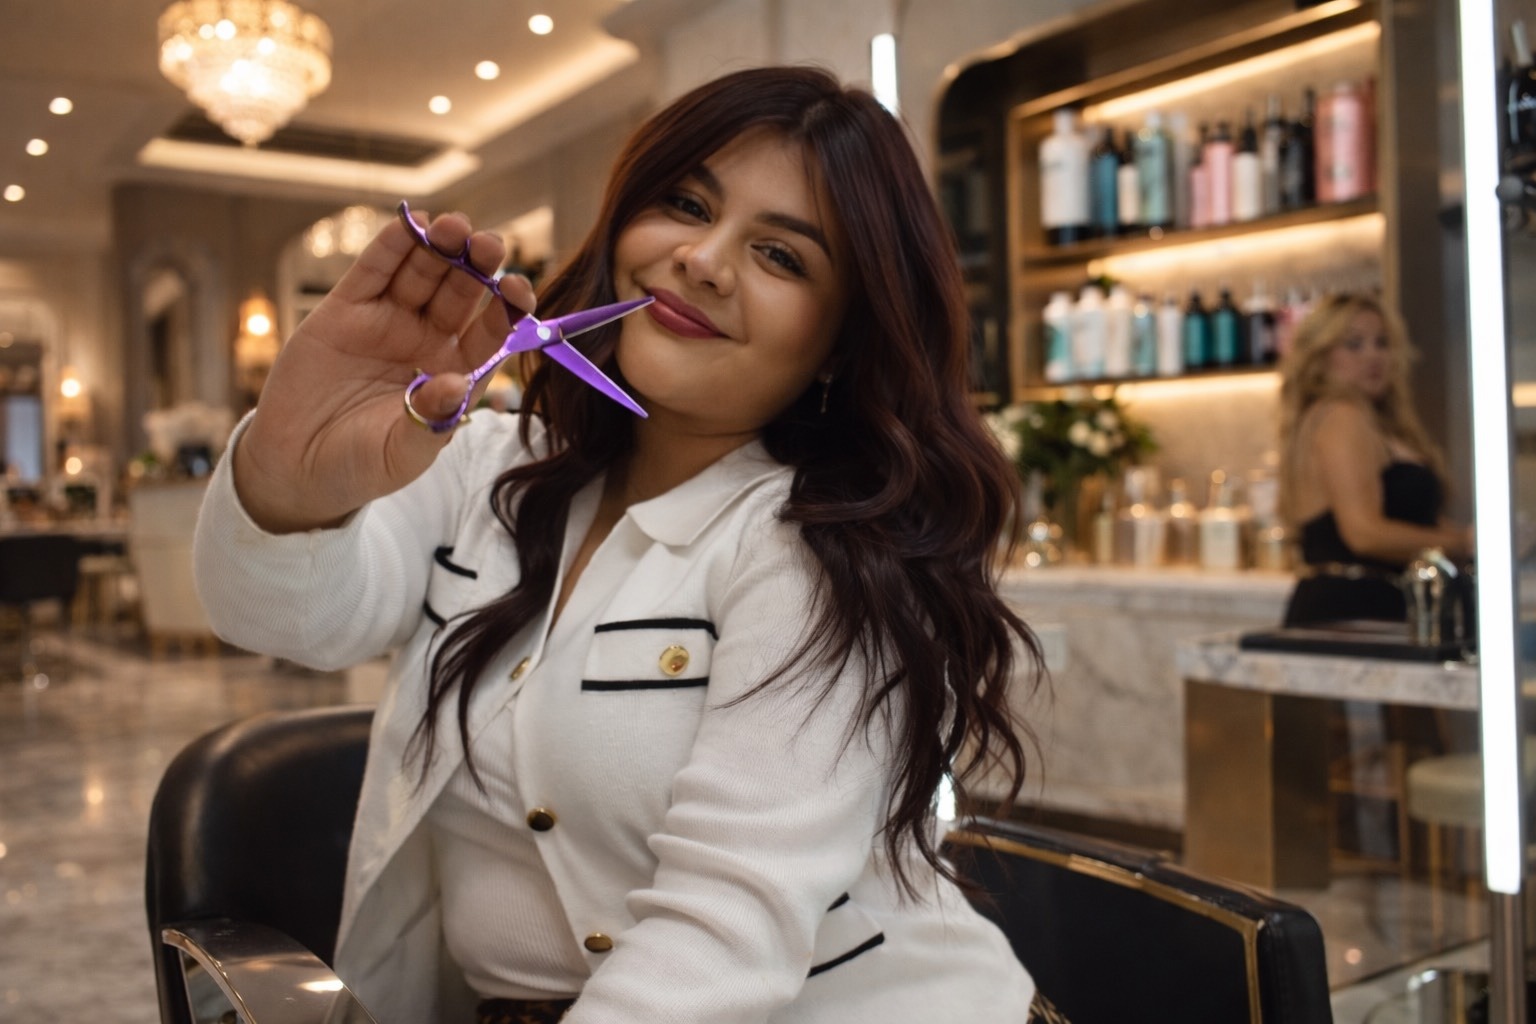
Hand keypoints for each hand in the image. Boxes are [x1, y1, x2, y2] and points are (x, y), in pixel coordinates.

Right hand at [232, 209, 536, 532]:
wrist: (296, 468)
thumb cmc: (361, 467)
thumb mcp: (402, 454)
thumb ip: (431, 422)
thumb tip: (456, 386)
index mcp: (455, 373)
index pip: (491, 331)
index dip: (507, 308)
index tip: (518, 291)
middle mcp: (428, 341)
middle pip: (462, 292)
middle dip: (478, 265)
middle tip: (490, 244)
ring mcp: (388, 321)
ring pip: (422, 273)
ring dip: (440, 246)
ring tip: (453, 227)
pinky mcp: (347, 310)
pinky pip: (374, 271)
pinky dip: (392, 246)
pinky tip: (411, 224)